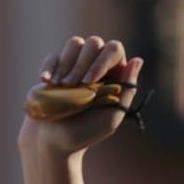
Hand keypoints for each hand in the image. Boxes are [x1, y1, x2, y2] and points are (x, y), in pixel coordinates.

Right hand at [17, 36, 142, 159]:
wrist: (55, 140)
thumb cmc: (86, 131)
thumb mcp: (112, 115)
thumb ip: (127, 89)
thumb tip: (138, 60)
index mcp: (114, 76)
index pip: (114, 50)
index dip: (102, 60)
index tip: (90, 81)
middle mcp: (96, 66)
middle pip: (94, 43)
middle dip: (82, 64)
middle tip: (73, 86)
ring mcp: (76, 65)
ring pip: (75, 43)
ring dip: (67, 63)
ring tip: (61, 86)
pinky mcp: (55, 68)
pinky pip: (54, 56)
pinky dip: (49, 67)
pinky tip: (46, 82)